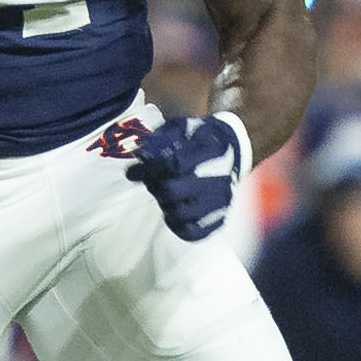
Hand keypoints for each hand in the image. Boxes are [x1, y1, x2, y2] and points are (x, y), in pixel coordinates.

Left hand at [123, 113, 248, 242]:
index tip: (132, 172)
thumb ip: (162, 139)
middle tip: (151, 181)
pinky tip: (171, 212)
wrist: (228, 148)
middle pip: (172, 191)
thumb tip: (141, 156)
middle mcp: (221, 177)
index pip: (173, 165)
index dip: (147, 170)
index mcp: (213, 150)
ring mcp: (222, 200)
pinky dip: (177, 225)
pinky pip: (194, 232)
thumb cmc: (199, 139)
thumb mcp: (183, 128)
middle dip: (154, 186)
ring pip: (180, 213)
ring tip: (164, 194)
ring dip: (164, 204)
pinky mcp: (220, 218)